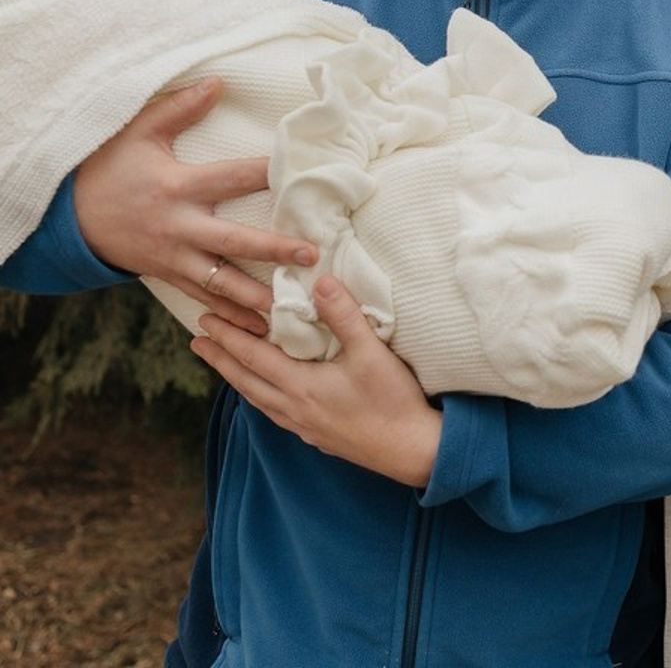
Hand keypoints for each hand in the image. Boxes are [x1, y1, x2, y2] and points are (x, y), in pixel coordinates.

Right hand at [74, 76, 317, 332]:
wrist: (69, 218)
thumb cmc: (110, 169)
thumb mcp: (139, 133)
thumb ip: (180, 109)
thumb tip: (217, 81)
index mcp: (177, 188)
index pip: (230, 179)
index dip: (265, 174)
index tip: (300, 174)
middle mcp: (178, 228)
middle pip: (233, 243)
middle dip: (272, 251)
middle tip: (310, 255)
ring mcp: (173, 258)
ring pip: (220, 283)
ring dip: (255, 298)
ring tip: (290, 309)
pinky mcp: (168, 277)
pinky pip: (202, 300)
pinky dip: (229, 317)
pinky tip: (257, 330)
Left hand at [192, 275, 441, 486]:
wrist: (411, 450)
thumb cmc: (392, 400)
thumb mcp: (371, 351)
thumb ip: (344, 315)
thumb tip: (321, 281)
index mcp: (301, 387)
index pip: (253, 358)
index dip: (227, 338)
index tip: (204, 322)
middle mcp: (294, 409)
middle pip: (246, 381)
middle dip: (221, 359)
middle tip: (197, 341)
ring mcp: (303, 426)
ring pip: (258, 400)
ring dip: (236, 379)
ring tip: (224, 366)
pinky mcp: (316, 436)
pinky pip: (274, 412)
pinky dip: (259, 396)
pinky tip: (265, 395)